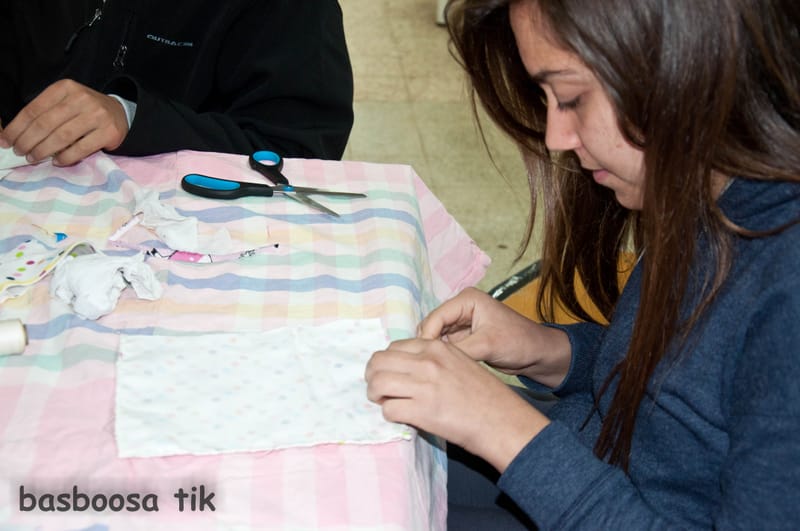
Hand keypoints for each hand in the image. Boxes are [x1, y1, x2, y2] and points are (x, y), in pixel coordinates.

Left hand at [0, 79, 127, 165]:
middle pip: (46, 124)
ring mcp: (97, 115)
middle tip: (20, 152)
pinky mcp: (109, 132)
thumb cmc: (84, 111)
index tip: (6, 141)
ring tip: (34, 158)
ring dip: (43, 150)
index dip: (17, 127)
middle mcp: (81, 98)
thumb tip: (14, 134)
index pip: (34, 109)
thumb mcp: (64, 102)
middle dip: (28, 141)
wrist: (119, 113)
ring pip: (62, 137)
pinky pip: (81, 148)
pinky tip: (57, 161)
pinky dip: (66, 157)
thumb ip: (44, 113)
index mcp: (65, 88)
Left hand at [365, 338, 548, 471]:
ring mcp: (423, 386)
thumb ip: (434, 359)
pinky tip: (401, 416)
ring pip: (377, 384)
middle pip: (379, 362)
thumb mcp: (461, 362)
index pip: (393, 347)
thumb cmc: (485, 395)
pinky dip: (389, 414)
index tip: (391, 374)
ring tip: (385, 402)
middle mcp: (427, 362)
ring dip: (376, 395)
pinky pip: (388, 410)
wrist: (501, 421)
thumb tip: (406, 366)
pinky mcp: (421, 411)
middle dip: (373, 376)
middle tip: (379, 389)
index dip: (387, 362)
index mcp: (436, 348)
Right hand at [418, 287, 570, 387]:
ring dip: (434, 353)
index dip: (427, 337)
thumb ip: (459, 350)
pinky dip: (442, 357)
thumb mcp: (487, 345)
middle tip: (425, 368)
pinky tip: (440, 370)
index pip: (436, 317)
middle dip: (428, 345)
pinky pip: (444, 347)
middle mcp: (461, 308)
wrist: (538, 355)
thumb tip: (432, 360)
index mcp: (467, 299)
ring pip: (436, 338)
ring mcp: (461, 324)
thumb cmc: (519, 342)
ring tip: (431, 370)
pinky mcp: (463, 338)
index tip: (424, 360)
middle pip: (432, 326)